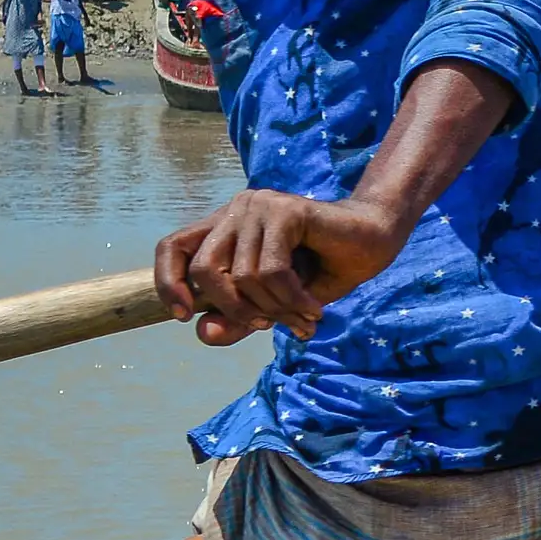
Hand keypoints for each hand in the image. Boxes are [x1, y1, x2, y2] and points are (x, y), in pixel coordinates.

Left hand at [153, 190, 409, 346]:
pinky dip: (292, 300)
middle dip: (235, 310)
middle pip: (205, 270)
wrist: (371, 243)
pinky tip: (313, 308)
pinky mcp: (285, 211)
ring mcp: (259, 206)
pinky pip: (272, 271)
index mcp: (224, 227)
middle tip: (268, 326)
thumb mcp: (272, 305)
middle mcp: (236, 210)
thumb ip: (236, 319)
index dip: (168, 283)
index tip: (184, 316)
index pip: (172, 248)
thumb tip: (202, 332)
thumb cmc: (321, 271)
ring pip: (242, 277)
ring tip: (303, 317)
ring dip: (275, 309)